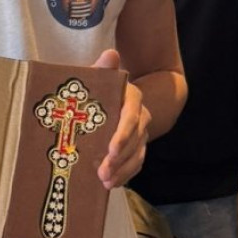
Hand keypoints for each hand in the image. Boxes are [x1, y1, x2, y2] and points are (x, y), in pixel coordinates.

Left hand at [92, 49, 149, 188]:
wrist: (110, 99)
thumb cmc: (97, 89)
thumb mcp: (97, 78)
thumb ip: (102, 68)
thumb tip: (111, 54)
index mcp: (131, 97)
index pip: (132, 115)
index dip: (123, 133)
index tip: (110, 149)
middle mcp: (140, 115)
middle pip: (135, 139)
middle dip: (120, 158)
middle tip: (103, 173)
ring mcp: (140, 133)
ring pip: (137, 154)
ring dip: (123, 170)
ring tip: (106, 182)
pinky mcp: (137, 147)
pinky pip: (136, 163)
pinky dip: (126, 174)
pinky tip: (113, 184)